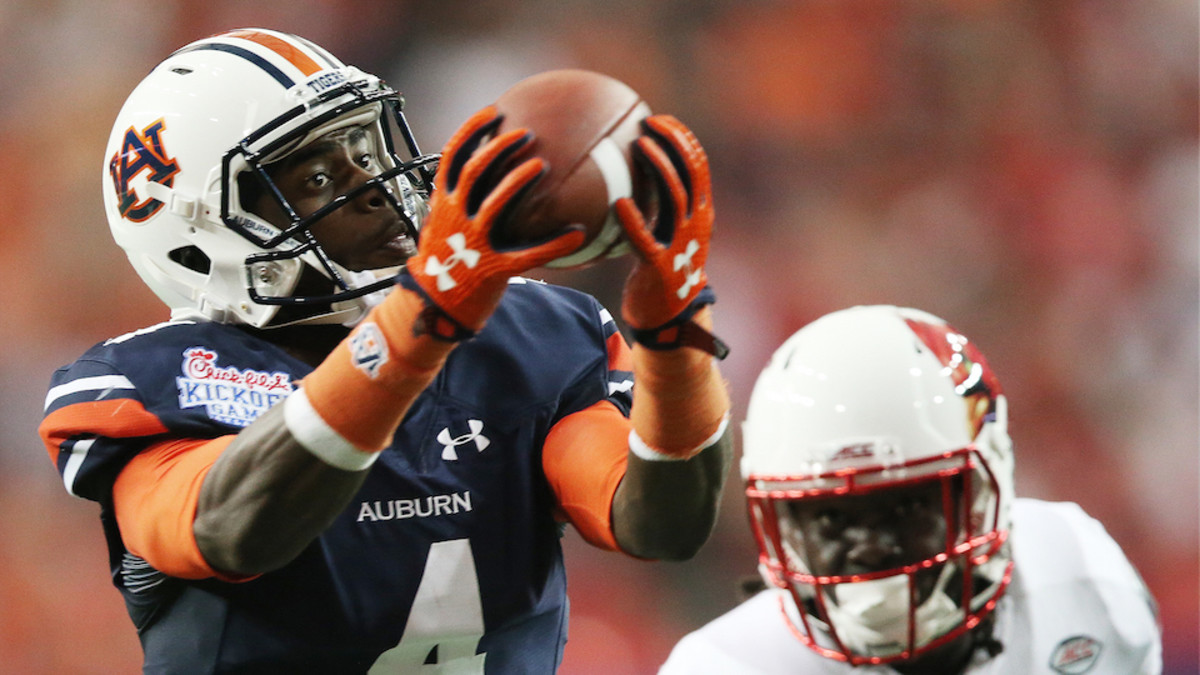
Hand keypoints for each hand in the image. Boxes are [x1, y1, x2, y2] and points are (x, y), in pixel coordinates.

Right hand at [404, 105, 584, 333]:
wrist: (434, 306)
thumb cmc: (444, 263)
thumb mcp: (443, 226)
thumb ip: (461, 202)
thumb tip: (485, 178)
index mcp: (443, 204)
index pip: (453, 158)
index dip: (472, 131)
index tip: (493, 112)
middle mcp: (455, 218)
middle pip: (475, 172)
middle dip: (499, 147)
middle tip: (526, 134)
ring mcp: (473, 243)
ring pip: (494, 204)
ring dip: (518, 181)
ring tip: (542, 165)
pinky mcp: (492, 269)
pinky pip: (529, 253)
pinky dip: (555, 243)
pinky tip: (578, 233)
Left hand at [614, 116, 725, 356]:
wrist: (670, 317)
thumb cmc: (662, 268)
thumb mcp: (666, 232)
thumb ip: (658, 204)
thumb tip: (630, 170)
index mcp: (700, 213)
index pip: (698, 166)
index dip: (681, 138)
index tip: (659, 119)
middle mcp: (696, 224)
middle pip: (690, 174)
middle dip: (673, 142)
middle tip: (647, 123)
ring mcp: (681, 245)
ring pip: (675, 198)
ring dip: (658, 168)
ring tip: (638, 146)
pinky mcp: (661, 267)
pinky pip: (647, 240)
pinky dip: (635, 220)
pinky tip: (619, 203)